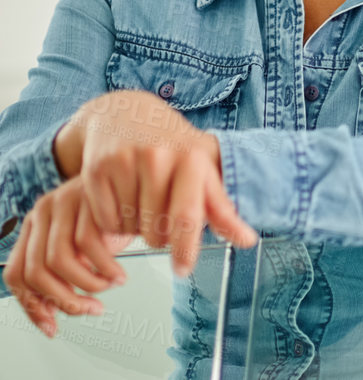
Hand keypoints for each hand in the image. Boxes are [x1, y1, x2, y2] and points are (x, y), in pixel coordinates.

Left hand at [2, 177, 131, 336]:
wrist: (135, 186)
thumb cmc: (107, 222)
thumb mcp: (77, 249)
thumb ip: (60, 274)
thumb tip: (52, 311)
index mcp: (32, 225)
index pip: (15, 274)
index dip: (32, 306)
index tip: (52, 325)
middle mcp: (42, 211)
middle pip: (36, 272)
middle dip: (65, 301)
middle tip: (90, 308)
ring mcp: (64, 200)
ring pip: (59, 261)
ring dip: (87, 285)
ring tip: (107, 287)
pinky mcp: (88, 195)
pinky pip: (89, 245)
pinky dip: (105, 268)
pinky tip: (118, 275)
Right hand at [53, 90, 256, 274]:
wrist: (124, 113)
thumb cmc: (169, 144)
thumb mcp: (200, 166)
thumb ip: (221, 206)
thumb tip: (247, 239)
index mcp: (189, 157)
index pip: (186, 217)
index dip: (184, 249)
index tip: (182, 269)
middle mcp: (157, 156)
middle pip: (155, 233)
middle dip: (158, 233)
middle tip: (159, 208)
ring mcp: (124, 161)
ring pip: (129, 230)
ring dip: (134, 226)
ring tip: (139, 197)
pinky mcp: (96, 170)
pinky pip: (104, 222)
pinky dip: (112, 220)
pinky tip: (120, 196)